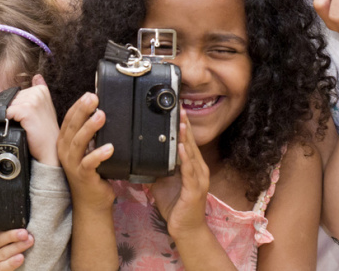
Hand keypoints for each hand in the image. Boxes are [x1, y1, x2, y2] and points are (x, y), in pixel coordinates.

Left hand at [0, 75, 59, 165]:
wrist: (49, 154)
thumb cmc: (43, 137)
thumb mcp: (43, 111)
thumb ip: (38, 95)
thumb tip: (36, 76)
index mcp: (40, 90)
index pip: (12, 95)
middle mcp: (38, 92)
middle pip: (6, 99)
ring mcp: (34, 99)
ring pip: (2, 105)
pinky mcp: (28, 109)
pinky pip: (3, 112)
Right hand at [57, 92, 115, 209]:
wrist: (91, 202)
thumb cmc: (91, 172)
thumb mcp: (88, 149)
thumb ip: (91, 134)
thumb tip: (101, 112)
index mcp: (65, 143)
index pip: (68, 120)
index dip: (78, 106)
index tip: (89, 94)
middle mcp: (65, 152)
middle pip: (72, 127)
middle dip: (83, 111)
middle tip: (93, 98)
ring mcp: (72, 164)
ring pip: (78, 142)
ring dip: (90, 128)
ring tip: (101, 116)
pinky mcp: (82, 176)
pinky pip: (89, 163)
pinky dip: (99, 154)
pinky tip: (110, 148)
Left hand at [148, 111, 209, 238]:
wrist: (184, 229)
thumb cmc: (175, 205)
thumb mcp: (162, 182)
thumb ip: (156, 167)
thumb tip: (140, 155)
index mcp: (191, 166)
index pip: (187, 141)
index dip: (182, 126)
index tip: (176, 110)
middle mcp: (198, 169)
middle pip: (191, 142)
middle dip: (184, 125)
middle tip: (179, 108)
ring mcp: (199, 179)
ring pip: (192, 154)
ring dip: (186, 138)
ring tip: (180, 123)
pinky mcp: (195, 190)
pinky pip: (190, 172)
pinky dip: (186, 159)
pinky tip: (182, 148)